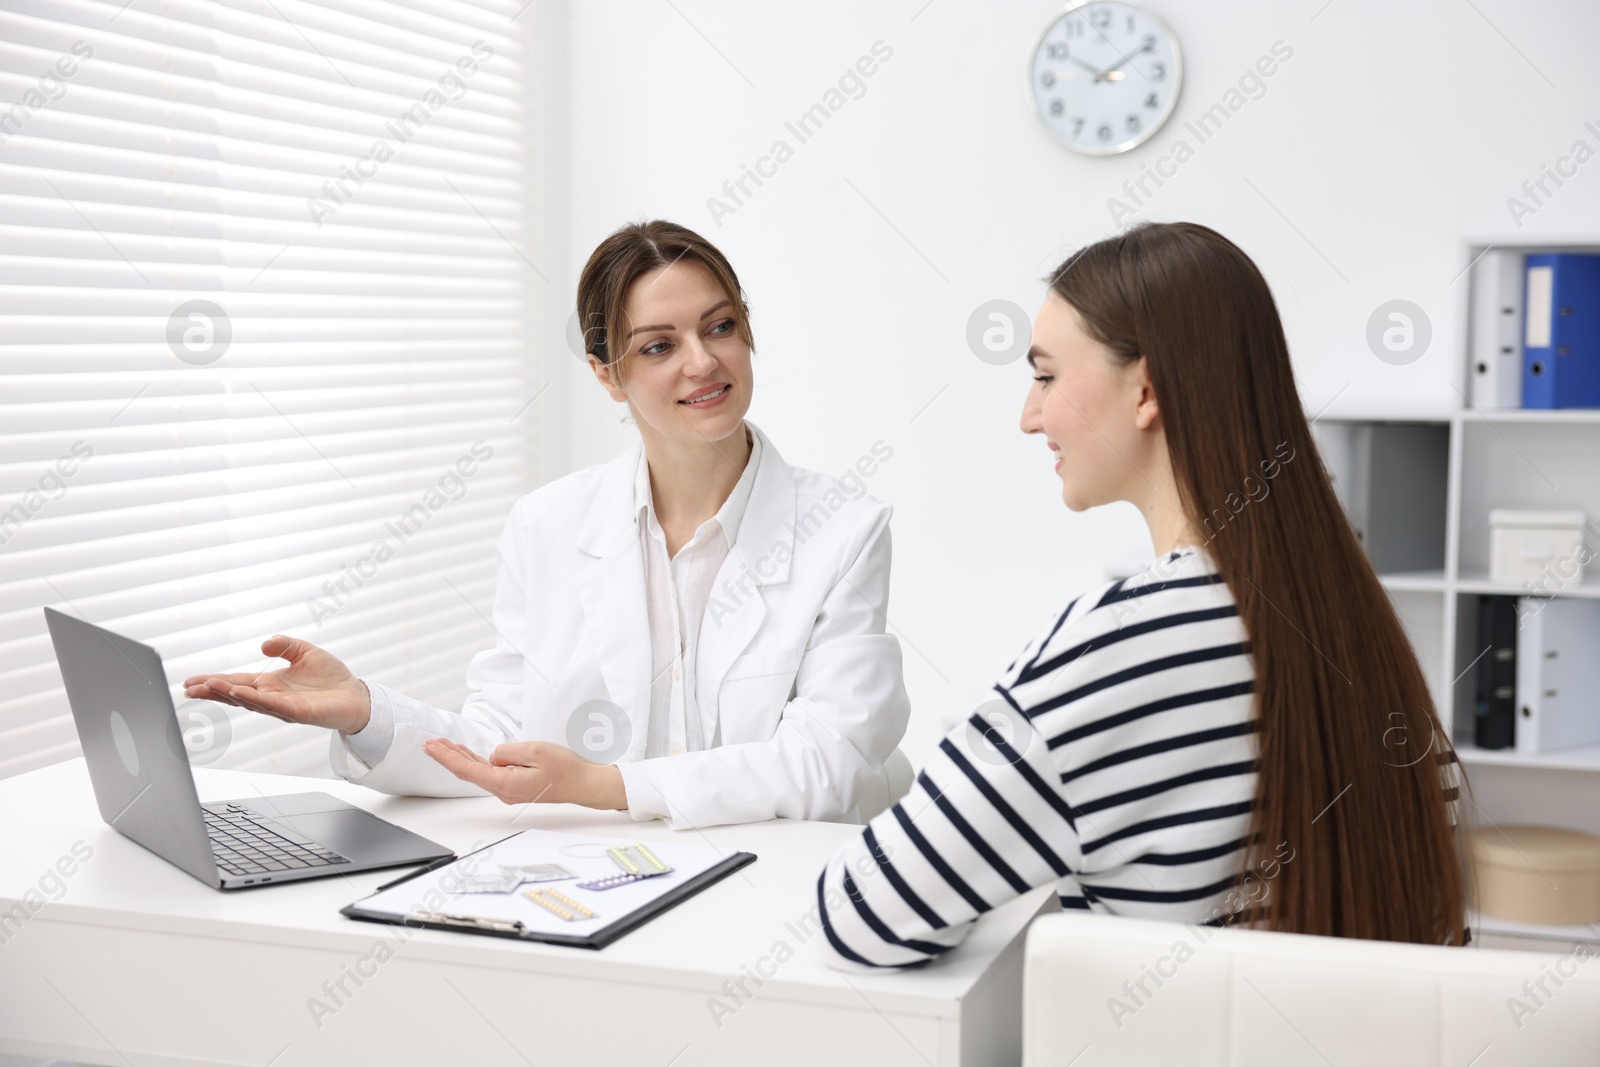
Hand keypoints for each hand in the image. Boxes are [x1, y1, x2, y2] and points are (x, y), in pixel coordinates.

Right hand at [182, 635, 372, 734]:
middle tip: (188, 688)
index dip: (213, 681)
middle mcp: (271, 696)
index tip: (189, 681)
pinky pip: (270, 705)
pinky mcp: (296, 712)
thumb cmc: (331, 677)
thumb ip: (284, 645)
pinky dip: (252, 698)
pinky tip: (237, 692)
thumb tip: (263, 644)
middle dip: (211, 691)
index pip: (235, 681)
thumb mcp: (305, 651)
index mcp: (269, 683)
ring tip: (208, 686)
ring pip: (248, 701)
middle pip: (234, 693)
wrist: (356, 695)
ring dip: (227, 693)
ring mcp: (281, 707)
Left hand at [423, 738, 626, 810]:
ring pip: (477, 772)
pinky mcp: (514, 785)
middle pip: (468, 772)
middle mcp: (503, 790)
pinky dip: (475, 762)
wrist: (583, 783)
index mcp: (505, 783)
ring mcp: (508, 789)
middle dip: (447, 756)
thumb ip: (507, 751)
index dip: (446, 757)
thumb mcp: (535, 751)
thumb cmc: (565, 768)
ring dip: (460, 758)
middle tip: (430, 743)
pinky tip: (468, 754)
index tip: (431, 747)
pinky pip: (489, 772)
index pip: (467, 770)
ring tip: (443, 745)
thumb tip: (493, 756)